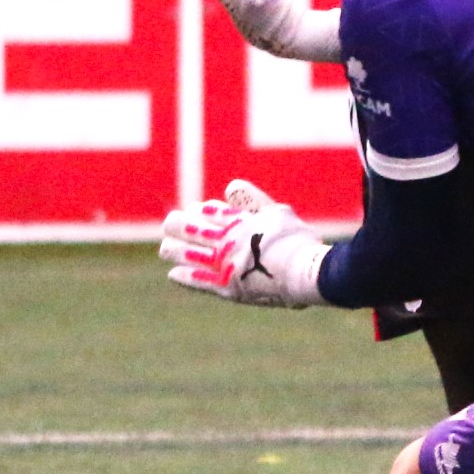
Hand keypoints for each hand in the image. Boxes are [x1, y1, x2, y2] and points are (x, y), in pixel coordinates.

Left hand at [158, 179, 329, 307]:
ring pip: (185, 254)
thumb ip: (252, 199)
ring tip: (167, 248)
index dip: (196, 211)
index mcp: (236, 221)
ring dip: (173, 249)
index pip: (206, 212)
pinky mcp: (226, 287)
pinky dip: (184, 276)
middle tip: (171, 226)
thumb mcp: (277, 212)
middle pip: (188, 229)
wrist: (306, 273)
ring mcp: (223, 265)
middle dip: (176, 226)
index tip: (194, 211)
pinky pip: (197, 281)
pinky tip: (174, 273)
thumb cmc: (298, 241)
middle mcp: (225, 241)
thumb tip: (230, 186)